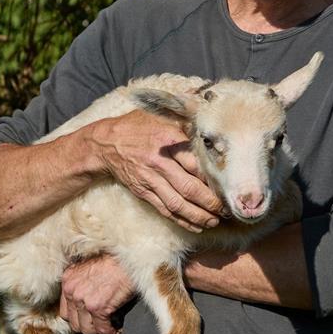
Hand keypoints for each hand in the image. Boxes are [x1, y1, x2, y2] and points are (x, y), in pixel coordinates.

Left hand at [59, 254, 135, 333]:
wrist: (130, 257)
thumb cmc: (115, 260)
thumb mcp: (90, 268)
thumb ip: (82, 284)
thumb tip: (86, 303)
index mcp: (68, 280)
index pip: (65, 311)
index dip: (78, 319)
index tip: (89, 322)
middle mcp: (72, 290)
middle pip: (74, 323)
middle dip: (88, 329)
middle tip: (100, 329)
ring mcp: (84, 300)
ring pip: (87, 329)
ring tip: (108, 332)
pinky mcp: (98, 307)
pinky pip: (102, 329)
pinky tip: (115, 332)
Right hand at [91, 110, 223, 231]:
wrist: (105, 144)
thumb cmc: (137, 126)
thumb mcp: (159, 114)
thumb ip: (184, 116)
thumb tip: (209, 107)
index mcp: (167, 140)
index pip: (194, 162)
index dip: (211, 176)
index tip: (227, 183)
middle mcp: (159, 162)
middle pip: (188, 187)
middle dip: (209, 202)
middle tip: (225, 209)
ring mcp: (150, 180)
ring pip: (177, 203)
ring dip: (198, 215)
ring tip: (214, 221)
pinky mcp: (143, 192)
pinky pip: (164, 210)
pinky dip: (181, 220)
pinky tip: (196, 226)